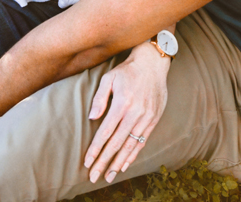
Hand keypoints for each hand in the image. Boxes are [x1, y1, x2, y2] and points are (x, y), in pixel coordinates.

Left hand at [84, 41, 170, 183]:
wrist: (153, 63)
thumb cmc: (127, 70)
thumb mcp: (109, 78)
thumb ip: (99, 98)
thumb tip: (92, 118)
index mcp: (122, 104)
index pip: (105, 133)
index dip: (95, 149)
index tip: (87, 162)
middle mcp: (136, 113)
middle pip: (117, 144)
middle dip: (104, 162)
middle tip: (94, 176)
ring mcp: (147, 118)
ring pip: (130, 146)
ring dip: (118, 163)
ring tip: (109, 176)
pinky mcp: (154, 119)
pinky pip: (142, 141)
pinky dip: (133, 155)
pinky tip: (124, 164)